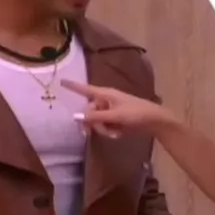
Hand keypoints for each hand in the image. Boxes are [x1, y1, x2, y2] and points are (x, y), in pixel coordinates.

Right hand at [59, 80, 174, 137]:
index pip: (85, 89)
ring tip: (116, 133)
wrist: (154, 121)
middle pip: (89, 111)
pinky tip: (119, 134)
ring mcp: (110, 111)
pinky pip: (105, 126)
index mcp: (105, 94)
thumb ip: (96, 116)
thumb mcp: (115, 115)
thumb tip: (78, 116)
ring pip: (96, 121)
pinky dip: (110, 131)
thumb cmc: (136, 113)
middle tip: (97, 132)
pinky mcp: (115, 120)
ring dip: (104, 129)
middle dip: (93, 123)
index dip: (73, 86)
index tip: (61, 81)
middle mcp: (105, 101)